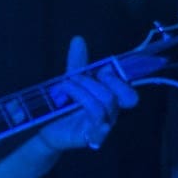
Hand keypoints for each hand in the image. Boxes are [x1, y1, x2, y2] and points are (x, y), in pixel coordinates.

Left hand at [38, 36, 138, 151]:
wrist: (48, 129)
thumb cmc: (64, 107)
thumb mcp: (71, 82)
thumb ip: (77, 63)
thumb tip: (78, 39)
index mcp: (111, 98)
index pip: (129, 89)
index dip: (119, 77)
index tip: (102, 69)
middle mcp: (112, 112)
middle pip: (124, 96)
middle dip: (106, 81)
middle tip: (81, 76)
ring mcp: (104, 125)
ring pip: (106, 104)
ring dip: (83, 90)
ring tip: (65, 85)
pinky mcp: (93, 137)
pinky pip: (100, 125)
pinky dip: (89, 110)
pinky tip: (75, 105)